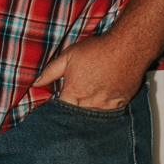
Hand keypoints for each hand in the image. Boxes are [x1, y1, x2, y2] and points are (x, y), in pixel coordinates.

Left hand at [33, 28, 148, 109]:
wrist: (127, 47)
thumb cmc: (98, 50)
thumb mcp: (69, 56)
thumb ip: (50, 71)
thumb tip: (35, 83)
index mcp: (74, 92)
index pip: (61, 110)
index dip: (60, 108)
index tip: (61, 102)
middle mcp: (90, 102)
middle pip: (77, 116)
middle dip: (74, 112)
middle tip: (76, 101)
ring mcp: (106, 105)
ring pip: (93, 116)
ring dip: (89, 111)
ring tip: (90, 99)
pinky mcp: (120, 104)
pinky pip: (109, 114)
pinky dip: (105, 109)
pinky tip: (104, 100)